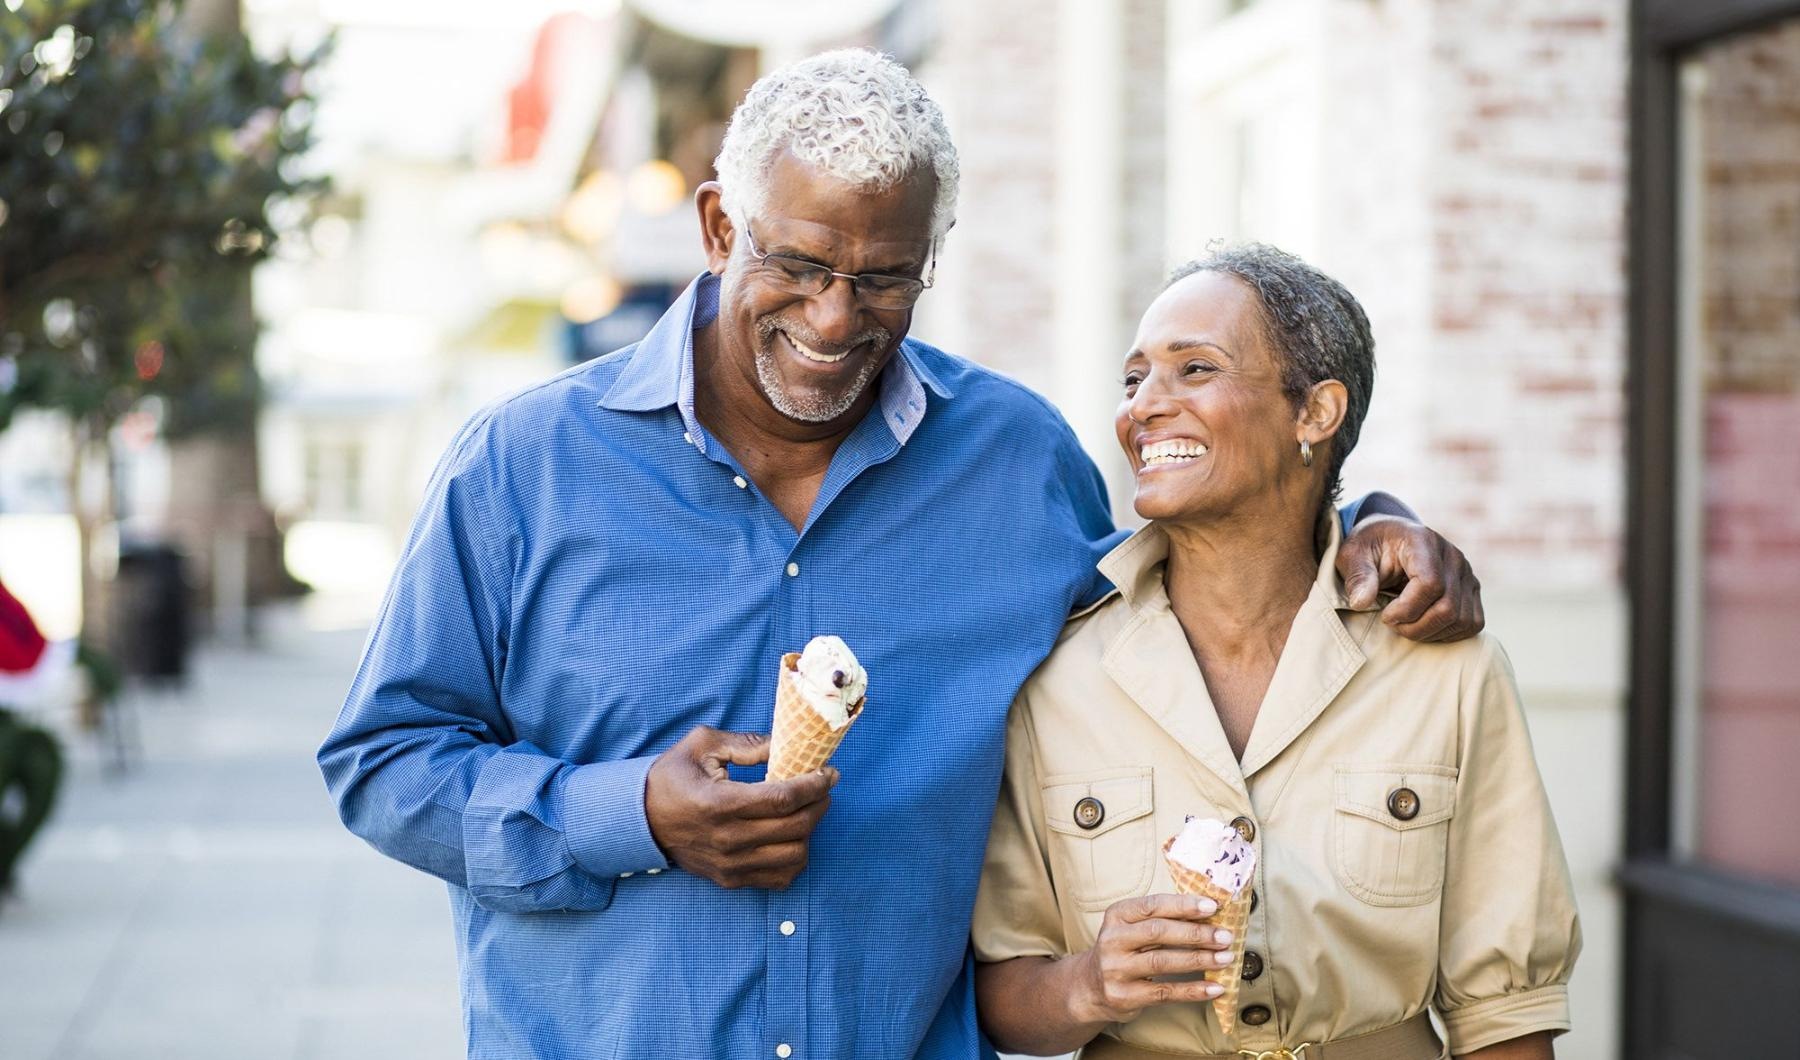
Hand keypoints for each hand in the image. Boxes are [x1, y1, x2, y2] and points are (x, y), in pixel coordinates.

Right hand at [644, 725, 836, 889]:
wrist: (640, 820)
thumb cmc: (672, 777)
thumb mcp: (702, 744)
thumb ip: (747, 743)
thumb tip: (786, 747)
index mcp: (719, 803)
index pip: (783, 798)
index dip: (814, 785)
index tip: (829, 773)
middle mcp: (727, 839)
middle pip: (796, 827)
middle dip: (820, 804)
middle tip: (823, 787)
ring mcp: (729, 864)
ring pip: (795, 856)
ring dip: (810, 831)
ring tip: (807, 810)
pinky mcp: (730, 879)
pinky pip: (780, 878)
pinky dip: (795, 859)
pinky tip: (791, 837)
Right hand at [1068, 893, 1234, 1024]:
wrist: (1090, 986)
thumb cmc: (1124, 950)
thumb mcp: (1133, 927)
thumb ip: (1163, 919)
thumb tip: (1210, 913)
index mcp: (1117, 915)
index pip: (1152, 905)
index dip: (1183, 905)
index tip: (1212, 907)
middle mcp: (1112, 940)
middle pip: (1158, 932)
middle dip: (1195, 933)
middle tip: (1224, 936)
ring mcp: (1116, 969)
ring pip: (1162, 962)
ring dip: (1199, 959)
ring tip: (1225, 958)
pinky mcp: (1124, 996)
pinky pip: (1164, 992)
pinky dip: (1193, 990)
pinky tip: (1214, 988)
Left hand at [1337, 515, 1483, 641]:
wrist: (1390, 539)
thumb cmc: (1370, 547)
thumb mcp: (1353, 554)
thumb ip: (1358, 576)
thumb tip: (1361, 602)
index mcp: (1423, 541)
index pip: (1430, 584)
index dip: (1406, 609)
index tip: (1384, 614)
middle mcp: (1453, 556)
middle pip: (1447, 608)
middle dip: (1415, 627)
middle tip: (1392, 624)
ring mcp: (1467, 573)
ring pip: (1461, 620)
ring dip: (1430, 633)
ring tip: (1405, 625)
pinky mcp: (1472, 590)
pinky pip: (1472, 623)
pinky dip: (1448, 634)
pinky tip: (1424, 627)